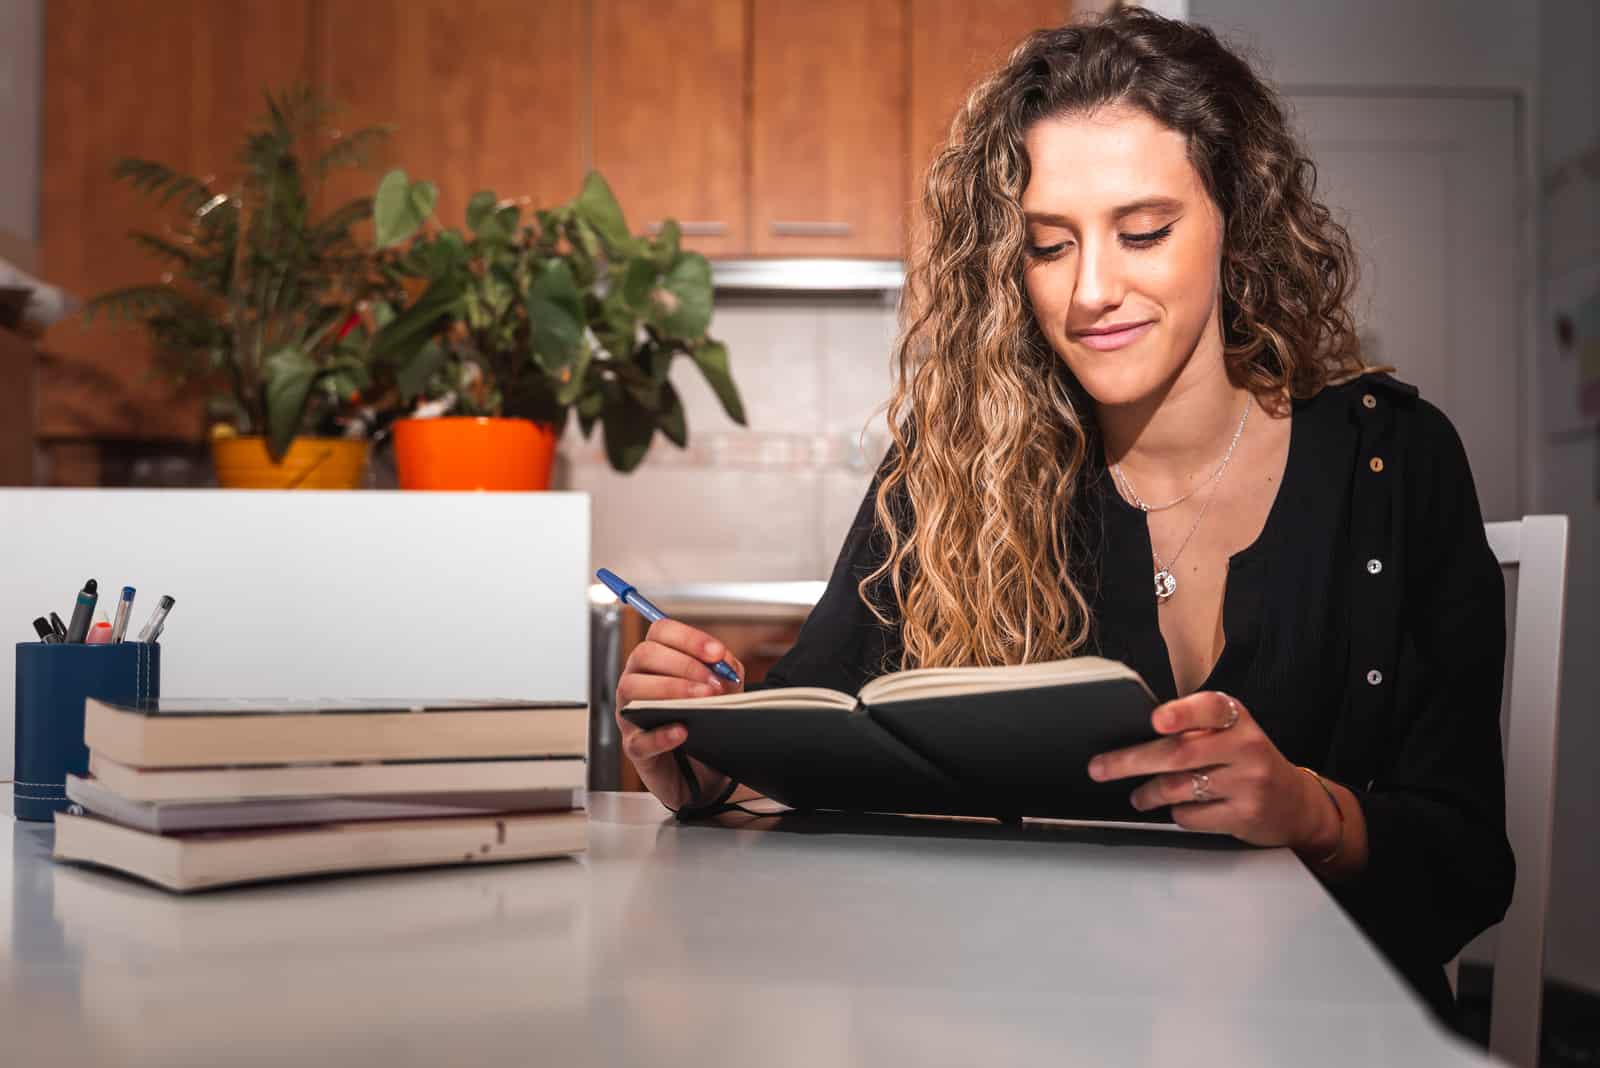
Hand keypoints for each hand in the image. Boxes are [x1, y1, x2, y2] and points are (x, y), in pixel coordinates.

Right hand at [615, 619, 744, 809]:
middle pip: (644, 654)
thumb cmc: (707, 721)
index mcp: (657, 660)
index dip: (689, 638)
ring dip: (670, 690)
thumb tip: (724, 664)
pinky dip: (661, 734)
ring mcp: (630, 713)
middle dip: (683, 665)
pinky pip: (639, 739)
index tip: (717, 654)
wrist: (704, 771)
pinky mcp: (634, 747)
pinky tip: (683, 731)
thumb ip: (726, 671)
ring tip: (703, 701)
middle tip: (713, 683)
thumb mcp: (725, 689)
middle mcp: (637, 680)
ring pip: (632, 688)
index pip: (661, 632)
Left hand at [1086, 691, 1337, 850]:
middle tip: (1099, 768)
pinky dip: (1176, 814)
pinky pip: (1192, 816)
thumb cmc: (1247, 761)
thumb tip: (1134, 735)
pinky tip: (1176, 809)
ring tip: (1138, 796)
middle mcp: (1246, 747)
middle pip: (1178, 753)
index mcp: (1238, 719)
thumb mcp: (1232, 734)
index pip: (1210, 708)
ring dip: (1147, 793)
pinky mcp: (1244, 816)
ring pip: (1178, 788)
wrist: (1296, 804)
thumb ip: (1195, 729)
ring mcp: (1248, 783)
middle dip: (1131, 761)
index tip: (1156, 719)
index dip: (1182, 713)